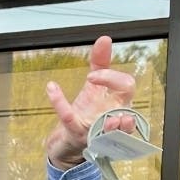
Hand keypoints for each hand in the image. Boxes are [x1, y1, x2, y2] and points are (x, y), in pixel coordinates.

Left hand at [44, 35, 136, 169]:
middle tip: (92, 78)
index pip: (127, 86)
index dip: (112, 77)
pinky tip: (51, 87)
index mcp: (118, 104)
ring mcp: (96, 130)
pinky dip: (59, 102)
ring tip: (110, 119)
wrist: (68, 140)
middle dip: (113, 90)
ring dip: (113, 124)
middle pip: (126, 105)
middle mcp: (112, 119)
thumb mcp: (94, 88)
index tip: (93, 74)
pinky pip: (69, 119)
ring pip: (111, 130)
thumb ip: (101, 63)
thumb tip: (104, 39)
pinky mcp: (76, 134)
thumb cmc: (88, 113)